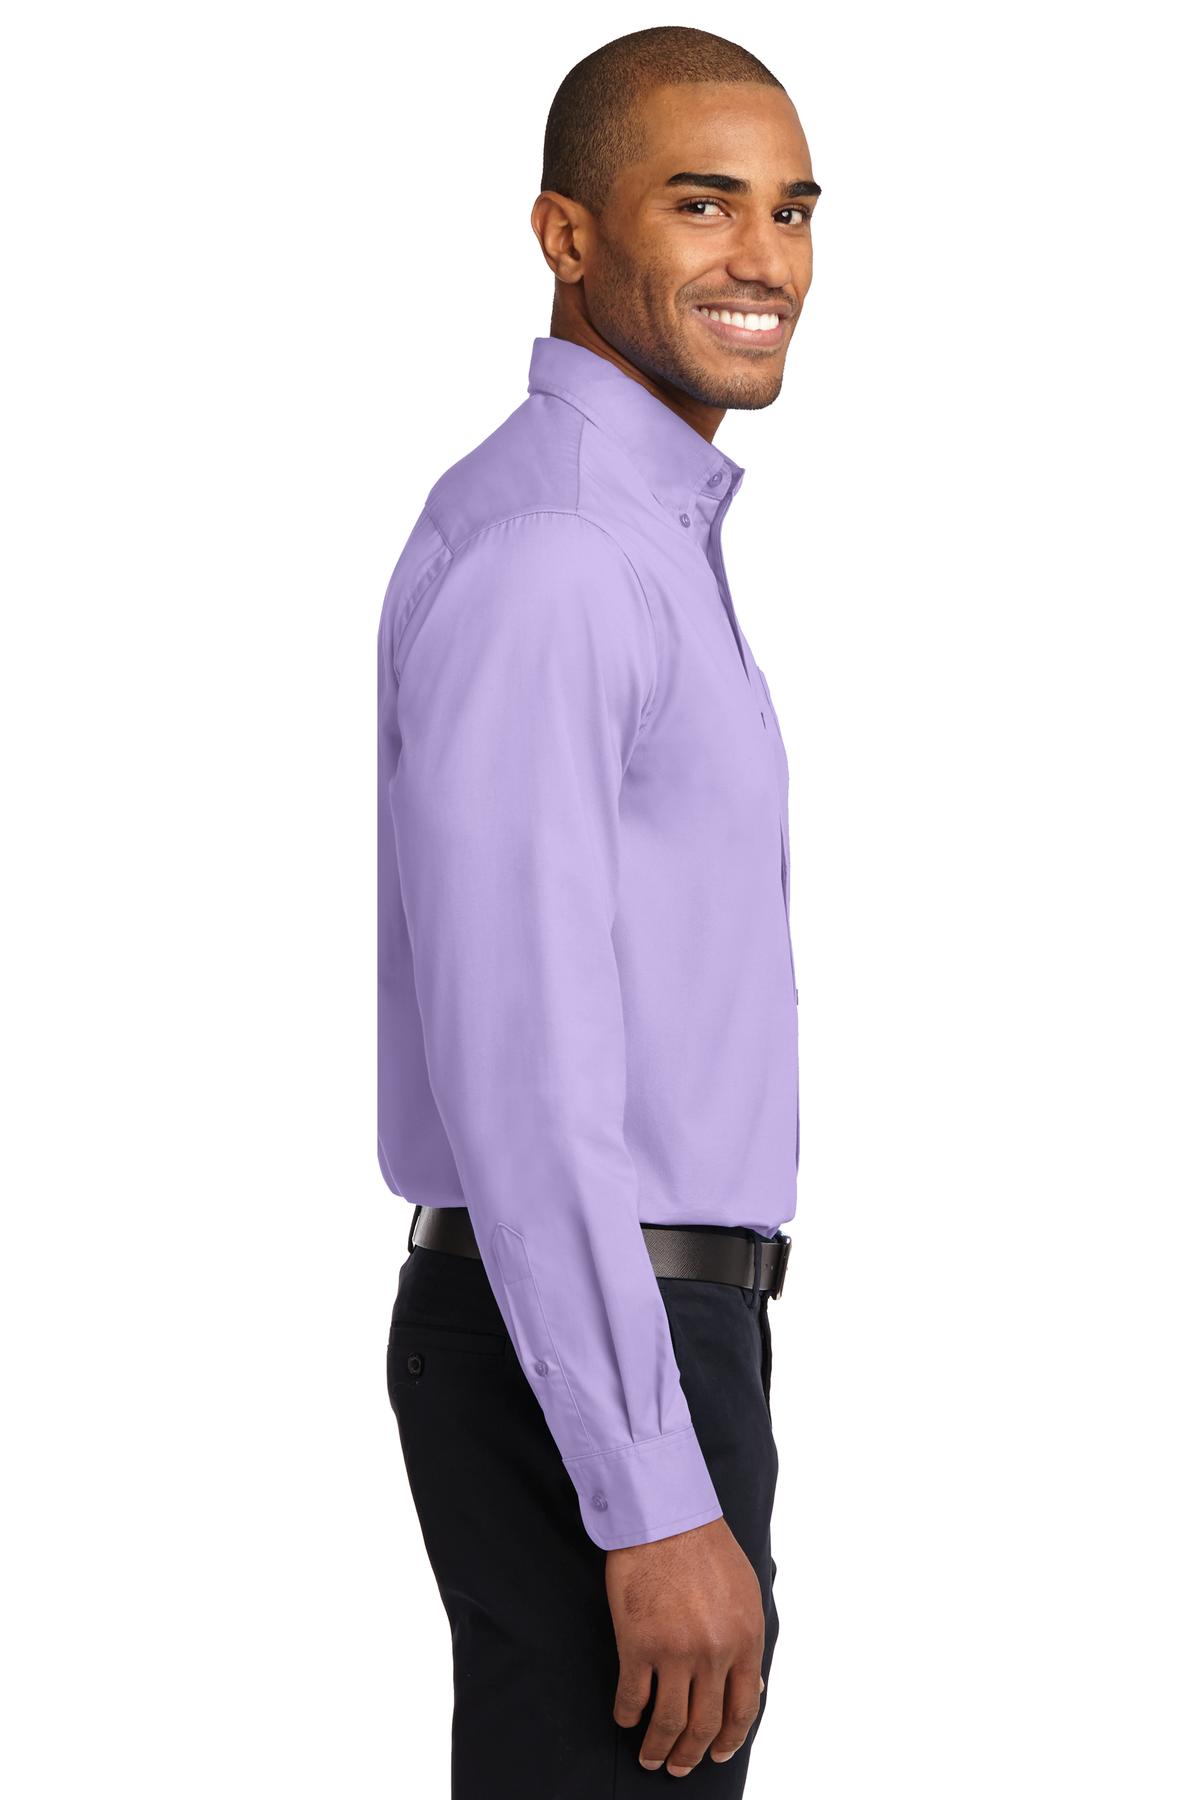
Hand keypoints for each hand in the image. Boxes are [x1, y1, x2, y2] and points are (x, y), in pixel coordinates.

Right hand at [606, 1515, 764, 1776]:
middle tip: (679, 1766)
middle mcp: (714, 1653)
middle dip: (692, 1754)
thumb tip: (753, 1685)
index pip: (744, 1708)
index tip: (717, 1753)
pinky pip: (632, 1697)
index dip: (730, 1738)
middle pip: (705, 1723)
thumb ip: (748, 1640)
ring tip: (650, 1757)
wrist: (664, 1515)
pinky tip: (626, 1719)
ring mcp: (675, 1651)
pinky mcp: (637, 1644)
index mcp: (746, 1639)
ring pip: (669, 1721)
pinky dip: (628, 1715)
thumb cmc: (705, 1546)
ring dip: (658, 1747)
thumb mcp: (745, 1592)